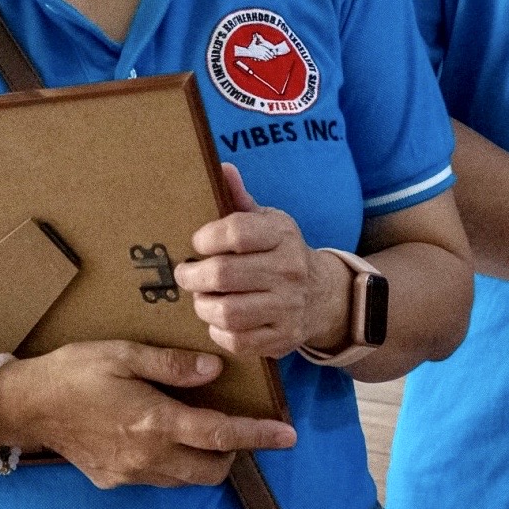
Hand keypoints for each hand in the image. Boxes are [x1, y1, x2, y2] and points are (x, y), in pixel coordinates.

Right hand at [0, 340, 295, 489]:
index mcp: (154, 422)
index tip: (288, 435)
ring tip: (203, 424)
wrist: (26, 405)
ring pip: (187, 477)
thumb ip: (171, 364)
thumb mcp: (124, 354)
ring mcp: (130, 473)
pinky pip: (160, 477)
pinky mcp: (114, 479)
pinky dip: (176, 461)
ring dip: (204, 457)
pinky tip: (165, 432)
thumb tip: (215, 371)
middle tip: (237, 421)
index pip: (220, 434)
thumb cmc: (76, 371)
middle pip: (211, 468)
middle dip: (234, 450)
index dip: (258, 435)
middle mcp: (148, 456)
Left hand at [174, 164, 351, 358]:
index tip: (197, 243)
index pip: (236, 232)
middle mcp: (288, 270)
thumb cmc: (281, 252)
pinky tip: (218, 319)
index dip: (206, 237)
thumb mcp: (268, 221)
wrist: (323, 294)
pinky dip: (218, 331)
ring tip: (201, 297)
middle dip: (193, 276)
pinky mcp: (282, 338)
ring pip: (227, 311)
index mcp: (282, 235)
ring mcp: (287, 307)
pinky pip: (237, 341)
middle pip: (224, 274)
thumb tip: (222, 167)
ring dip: (203, 305)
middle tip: (186, 274)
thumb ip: (240, 198)